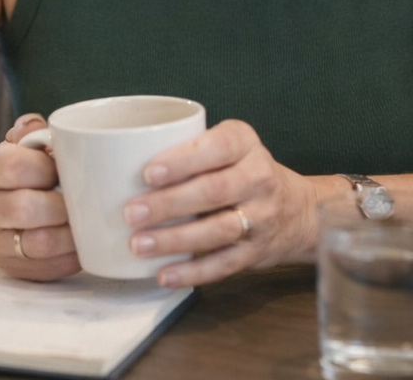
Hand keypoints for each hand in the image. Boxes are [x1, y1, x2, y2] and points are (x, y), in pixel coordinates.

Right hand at [0, 114, 80, 280]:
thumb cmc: (13, 174)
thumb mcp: (16, 146)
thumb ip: (31, 132)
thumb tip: (43, 129)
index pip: (13, 167)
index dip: (47, 167)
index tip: (65, 167)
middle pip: (24, 208)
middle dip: (61, 203)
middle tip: (81, 198)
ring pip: (38, 243)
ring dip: (71, 233)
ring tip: (87, 221)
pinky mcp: (12, 269)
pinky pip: (48, 269)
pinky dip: (72, 256)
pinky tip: (83, 242)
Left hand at [121, 119, 319, 285]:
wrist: (297, 209)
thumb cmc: (238, 167)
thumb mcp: (224, 143)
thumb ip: (187, 146)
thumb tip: (120, 159)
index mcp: (244, 143)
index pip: (217, 147)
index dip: (182, 161)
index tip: (147, 173)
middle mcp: (258, 178)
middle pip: (213, 191)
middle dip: (169, 204)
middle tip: (131, 212)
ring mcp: (261, 218)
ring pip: (217, 230)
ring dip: (175, 240)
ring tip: (139, 245)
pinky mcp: (257, 252)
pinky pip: (224, 264)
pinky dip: (192, 272)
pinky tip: (163, 274)